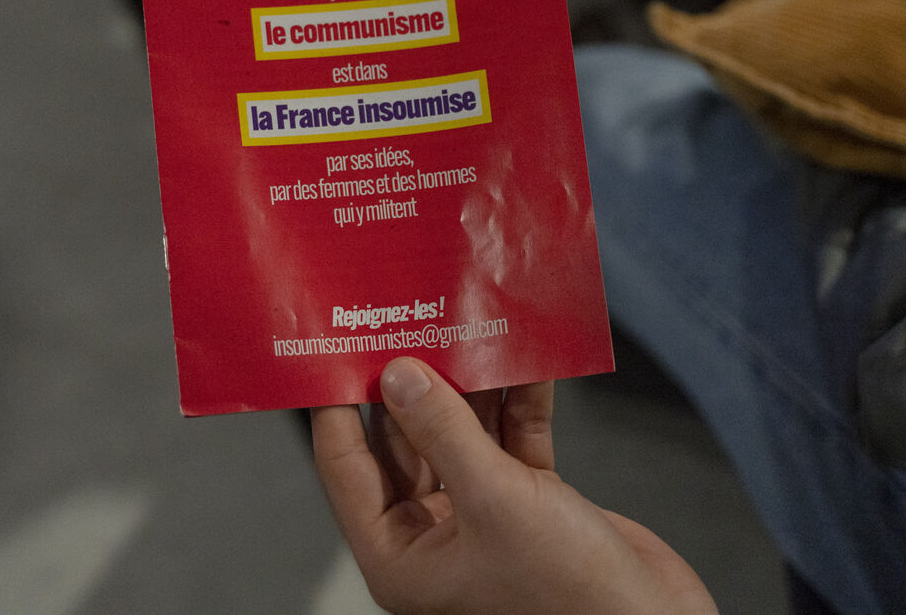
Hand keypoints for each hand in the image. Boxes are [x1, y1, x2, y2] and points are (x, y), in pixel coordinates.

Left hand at [311, 357, 715, 614]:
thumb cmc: (568, 593)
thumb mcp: (494, 500)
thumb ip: (443, 431)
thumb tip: (398, 375)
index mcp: (399, 557)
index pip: (346, 467)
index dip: (338, 406)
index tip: (337, 345)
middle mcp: (433, 537)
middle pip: (405, 441)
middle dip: (412, 382)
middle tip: (409, 318)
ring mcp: (481, 516)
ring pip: (460, 432)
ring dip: (470, 383)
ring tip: (467, 323)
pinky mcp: (529, 500)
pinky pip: (511, 436)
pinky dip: (518, 399)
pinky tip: (525, 357)